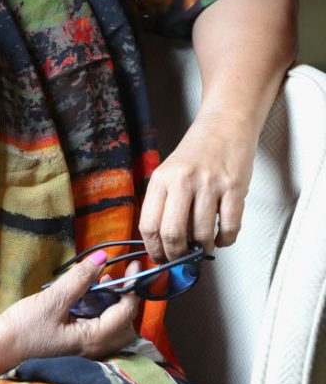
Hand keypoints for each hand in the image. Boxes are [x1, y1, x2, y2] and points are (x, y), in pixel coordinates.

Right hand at [0, 253, 139, 375]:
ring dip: (112, 305)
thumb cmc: (23, 328)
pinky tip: (85, 297)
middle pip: (125, 326)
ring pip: (111, 329)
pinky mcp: (71, 346)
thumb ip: (80, 279)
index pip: (126, 313)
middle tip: (116, 277)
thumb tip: (103, 257)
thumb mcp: (53, 300)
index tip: (134, 265)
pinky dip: (99, 312)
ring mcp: (81, 350)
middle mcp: (92, 350)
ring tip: (101, 283)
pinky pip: (97, 329)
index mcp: (92, 341)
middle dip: (126, 300)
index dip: (133, 288)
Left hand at [138, 113, 255, 262]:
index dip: (154, 248)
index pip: (149, 224)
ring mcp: (210, 184)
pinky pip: (230, 227)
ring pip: (202, 234)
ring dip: (203, 248)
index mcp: (161, 178)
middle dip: (176, 255)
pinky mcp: (234, 187)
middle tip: (181, 258)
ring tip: (203, 245)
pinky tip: (221, 238)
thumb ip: (164, 202)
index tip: (160, 257)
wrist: (224, 126)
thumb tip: (162, 243)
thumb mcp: (169, 172)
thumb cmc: (196, 153)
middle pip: (172, 234)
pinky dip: (225, 240)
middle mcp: (183, 180)